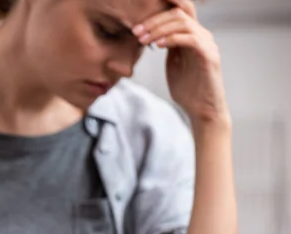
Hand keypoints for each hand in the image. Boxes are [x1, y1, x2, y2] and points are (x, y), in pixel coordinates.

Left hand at [133, 0, 229, 127]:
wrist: (201, 110)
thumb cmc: (187, 88)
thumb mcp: (173, 62)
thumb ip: (167, 45)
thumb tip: (151, 34)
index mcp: (192, 35)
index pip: (177, 12)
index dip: (157, 12)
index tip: (135, 25)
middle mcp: (202, 35)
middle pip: (179, 13)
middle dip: (154, 20)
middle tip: (136, 32)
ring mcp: (208, 45)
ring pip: (184, 23)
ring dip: (159, 29)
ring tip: (143, 40)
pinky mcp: (209, 57)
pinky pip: (191, 39)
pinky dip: (172, 39)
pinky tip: (158, 46)